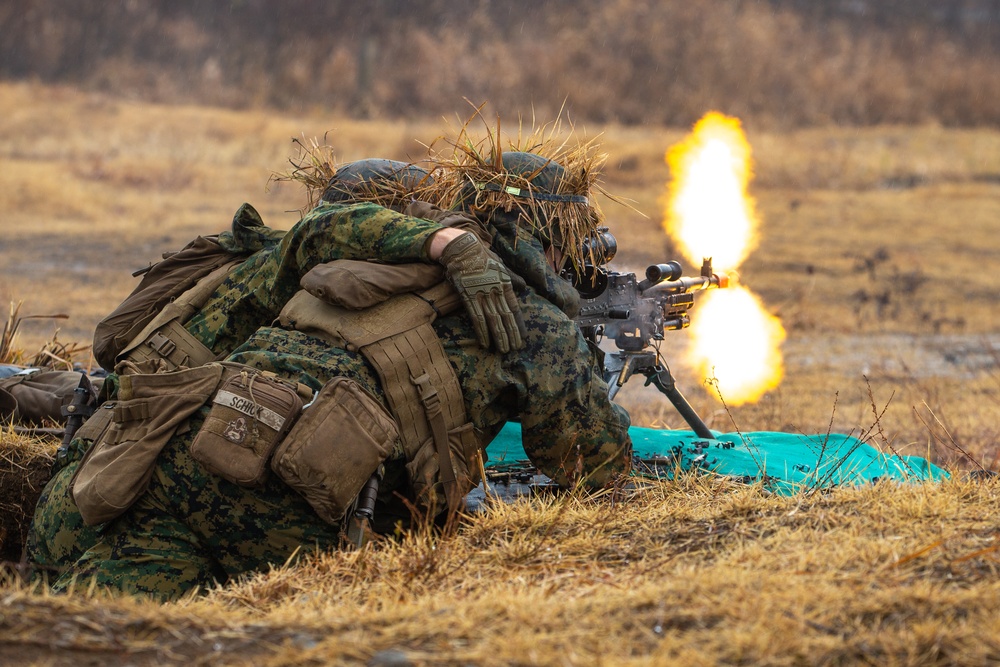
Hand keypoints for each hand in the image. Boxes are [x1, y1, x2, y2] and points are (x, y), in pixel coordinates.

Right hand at [438, 233, 525, 352]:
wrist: (462, 247)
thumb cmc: (481, 256)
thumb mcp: (500, 265)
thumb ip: (511, 278)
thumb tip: (523, 286)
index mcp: (505, 283)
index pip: (514, 308)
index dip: (519, 323)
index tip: (523, 336)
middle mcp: (495, 290)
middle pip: (505, 317)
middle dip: (511, 334)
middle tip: (515, 348)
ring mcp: (482, 294)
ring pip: (493, 320)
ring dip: (499, 337)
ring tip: (503, 350)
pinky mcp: (468, 296)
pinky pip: (476, 317)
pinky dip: (482, 331)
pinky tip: (486, 342)